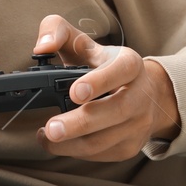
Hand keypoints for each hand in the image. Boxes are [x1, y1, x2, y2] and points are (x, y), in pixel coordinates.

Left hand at [32, 14, 180, 160]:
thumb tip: (42, 46)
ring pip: (105, 139)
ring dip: (72, 144)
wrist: (143, 94)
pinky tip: (59, 144)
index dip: (99, 81)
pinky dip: (76, 152)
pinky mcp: (130, 146)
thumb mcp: (82, 43)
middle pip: (115, 111)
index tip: (74, 92)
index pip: (121, 70)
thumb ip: (57, 31)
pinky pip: (101, 154)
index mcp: (130, 64)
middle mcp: (141, 94)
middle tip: (51, 129)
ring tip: (47, 137)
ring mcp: (139, 123)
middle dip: (80, 123)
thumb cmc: (103, 67)